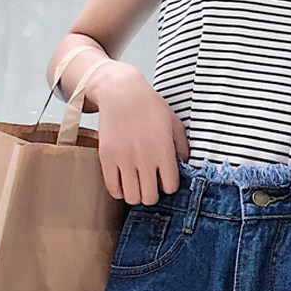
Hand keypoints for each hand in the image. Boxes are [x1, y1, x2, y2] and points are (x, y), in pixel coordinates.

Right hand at [89, 62, 189, 204]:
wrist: (121, 92)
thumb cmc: (150, 106)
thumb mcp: (174, 123)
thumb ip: (182, 147)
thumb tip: (184, 166)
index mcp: (164, 150)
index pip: (170, 186)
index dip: (169, 185)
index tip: (165, 178)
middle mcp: (144, 158)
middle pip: (150, 197)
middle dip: (152, 194)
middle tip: (150, 184)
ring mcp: (124, 159)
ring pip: (132, 197)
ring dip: (136, 195)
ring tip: (137, 185)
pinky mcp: (107, 158)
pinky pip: (113, 189)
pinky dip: (119, 191)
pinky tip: (123, 183)